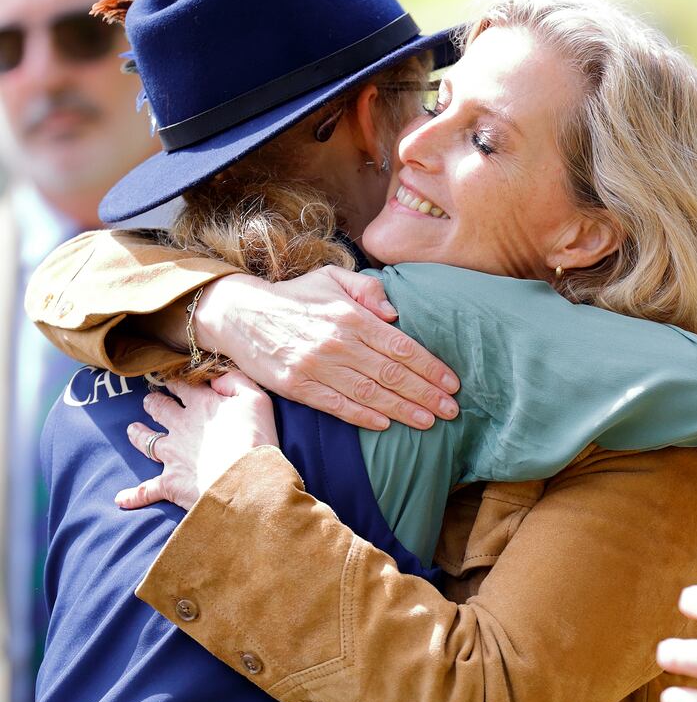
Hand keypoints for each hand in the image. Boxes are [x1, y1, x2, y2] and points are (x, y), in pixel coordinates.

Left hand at [116, 370, 277, 511]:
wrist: (245, 480)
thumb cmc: (255, 439)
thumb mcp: (256, 399)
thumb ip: (236, 381)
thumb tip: (216, 378)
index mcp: (202, 405)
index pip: (183, 387)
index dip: (175, 382)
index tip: (171, 380)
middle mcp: (181, 426)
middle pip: (160, 409)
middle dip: (154, 403)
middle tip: (150, 400)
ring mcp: (172, 454)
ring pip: (147, 441)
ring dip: (138, 435)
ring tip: (133, 429)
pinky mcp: (170, 482)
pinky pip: (147, 489)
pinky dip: (135, 495)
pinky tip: (122, 499)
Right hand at [194, 266, 459, 430]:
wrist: (239, 313)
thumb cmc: (293, 296)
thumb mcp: (331, 277)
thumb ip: (367, 289)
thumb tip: (395, 314)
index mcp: (349, 315)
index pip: (400, 345)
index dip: (430, 366)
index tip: (452, 382)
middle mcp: (336, 341)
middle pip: (391, 373)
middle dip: (426, 394)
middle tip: (452, 410)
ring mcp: (315, 366)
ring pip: (369, 393)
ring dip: (402, 410)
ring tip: (429, 422)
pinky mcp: (296, 386)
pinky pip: (336, 406)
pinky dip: (363, 417)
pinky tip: (386, 424)